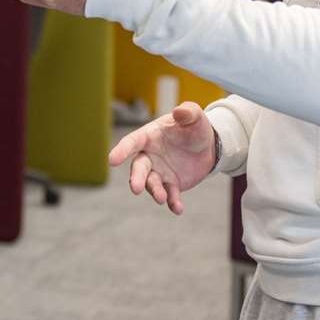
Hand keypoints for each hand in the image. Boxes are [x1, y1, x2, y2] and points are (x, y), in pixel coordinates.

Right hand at [105, 101, 216, 215]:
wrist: (207, 147)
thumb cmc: (194, 128)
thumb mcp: (195, 117)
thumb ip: (188, 112)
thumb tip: (179, 111)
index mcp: (149, 136)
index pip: (132, 142)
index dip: (121, 150)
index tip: (112, 160)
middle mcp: (150, 155)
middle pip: (138, 168)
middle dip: (136, 178)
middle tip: (136, 189)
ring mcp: (159, 172)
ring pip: (152, 184)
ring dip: (155, 191)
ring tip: (161, 198)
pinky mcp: (171, 184)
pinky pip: (170, 195)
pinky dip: (172, 202)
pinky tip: (177, 208)